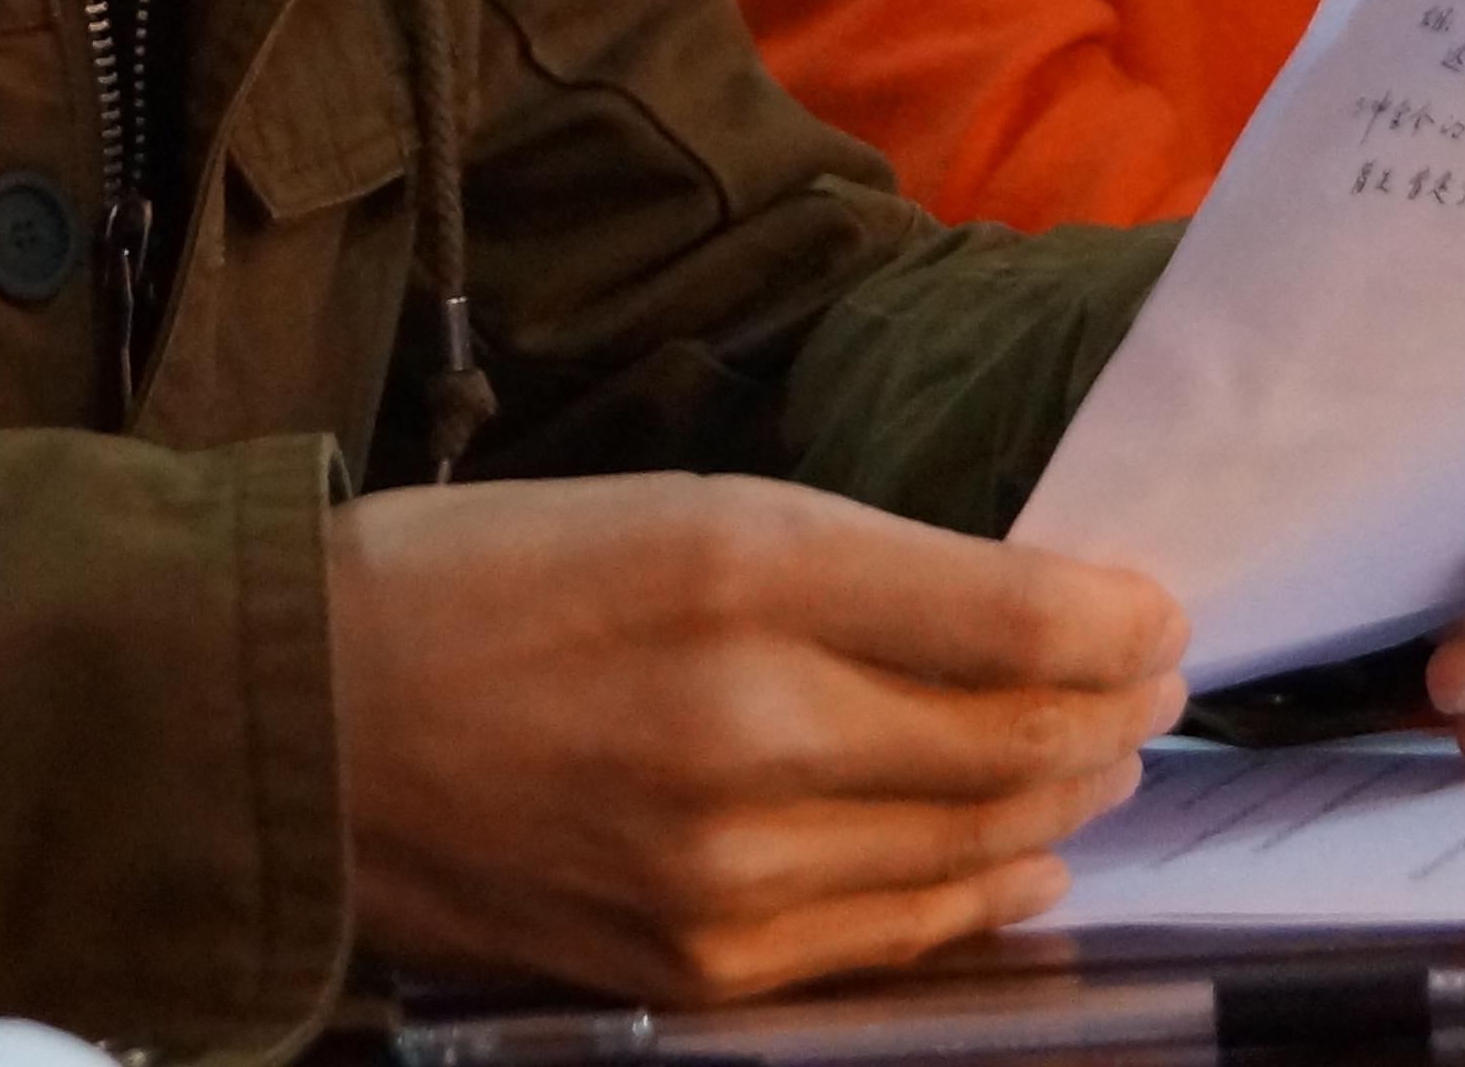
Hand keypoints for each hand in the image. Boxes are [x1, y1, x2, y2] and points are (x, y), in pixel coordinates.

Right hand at [329, 472, 1187, 1000]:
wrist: (305, 725)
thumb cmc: (488, 582)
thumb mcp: (684, 503)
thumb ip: (857, 565)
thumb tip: (1026, 614)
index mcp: (746, 568)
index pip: (1019, 620)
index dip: (1123, 620)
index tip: (1159, 609)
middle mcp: (751, 725)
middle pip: (1019, 740)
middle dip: (1112, 709)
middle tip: (1147, 682)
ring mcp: (726, 866)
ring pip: (978, 847)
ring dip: (1065, 799)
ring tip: (1095, 757)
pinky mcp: (696, 961)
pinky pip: (895, 939)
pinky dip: (982, 896)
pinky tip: (1019, 863)